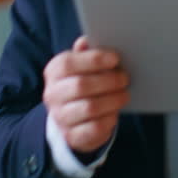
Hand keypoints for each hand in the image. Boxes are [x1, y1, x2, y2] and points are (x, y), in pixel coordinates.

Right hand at [42, 37, 129, 153]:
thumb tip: (86, 41)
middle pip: (81, 85)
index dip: (94, 59)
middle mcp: (52, 94)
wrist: (70, 119)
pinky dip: (109, 118)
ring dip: (113, 99)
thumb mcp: (80, 66)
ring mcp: (61, 117)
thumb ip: (85, 53)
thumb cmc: (80, 84)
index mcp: (53, 72)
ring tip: (124, 94)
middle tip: (124, 78)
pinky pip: (94, 128)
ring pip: (90, 108)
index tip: (115, 59)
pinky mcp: (72, 136)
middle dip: (108, 80)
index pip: (69, 63)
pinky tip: (115, 112)